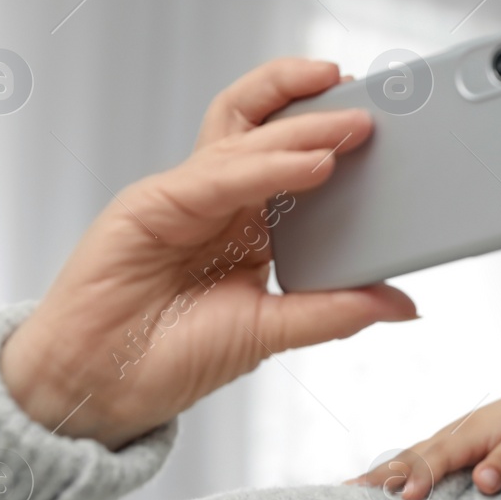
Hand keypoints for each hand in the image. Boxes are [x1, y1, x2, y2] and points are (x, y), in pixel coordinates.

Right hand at [0, 58, 417, 449]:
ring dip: (302, 129)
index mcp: (247, 223)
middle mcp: (217, 200)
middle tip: (375, 109)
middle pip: (264, 126)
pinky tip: (310, 166)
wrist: (98, 391)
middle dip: (320, 110)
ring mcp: (182, 197)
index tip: (382, 122)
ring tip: (352, 127)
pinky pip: (216, 176)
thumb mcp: (272, 331)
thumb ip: (335, 311)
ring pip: (242, 137)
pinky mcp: (150, 205)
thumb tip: (401, 304)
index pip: (290, 156)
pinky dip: (267, 166)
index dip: (329, 130)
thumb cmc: (171, 358)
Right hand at [348, 395, 500, 499]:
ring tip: (350, 492)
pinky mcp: (450, 448)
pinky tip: (378, 487)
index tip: (408, 496)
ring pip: (409, 457)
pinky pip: (417, 460)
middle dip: (384, 474)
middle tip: (351, 494)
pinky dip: (395, 472)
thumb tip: (483, 482)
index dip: (424, 475)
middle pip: (413, 456)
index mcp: (472, 433)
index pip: (441, 456)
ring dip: (382, 473)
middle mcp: (453, 434)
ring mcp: (448, 440)